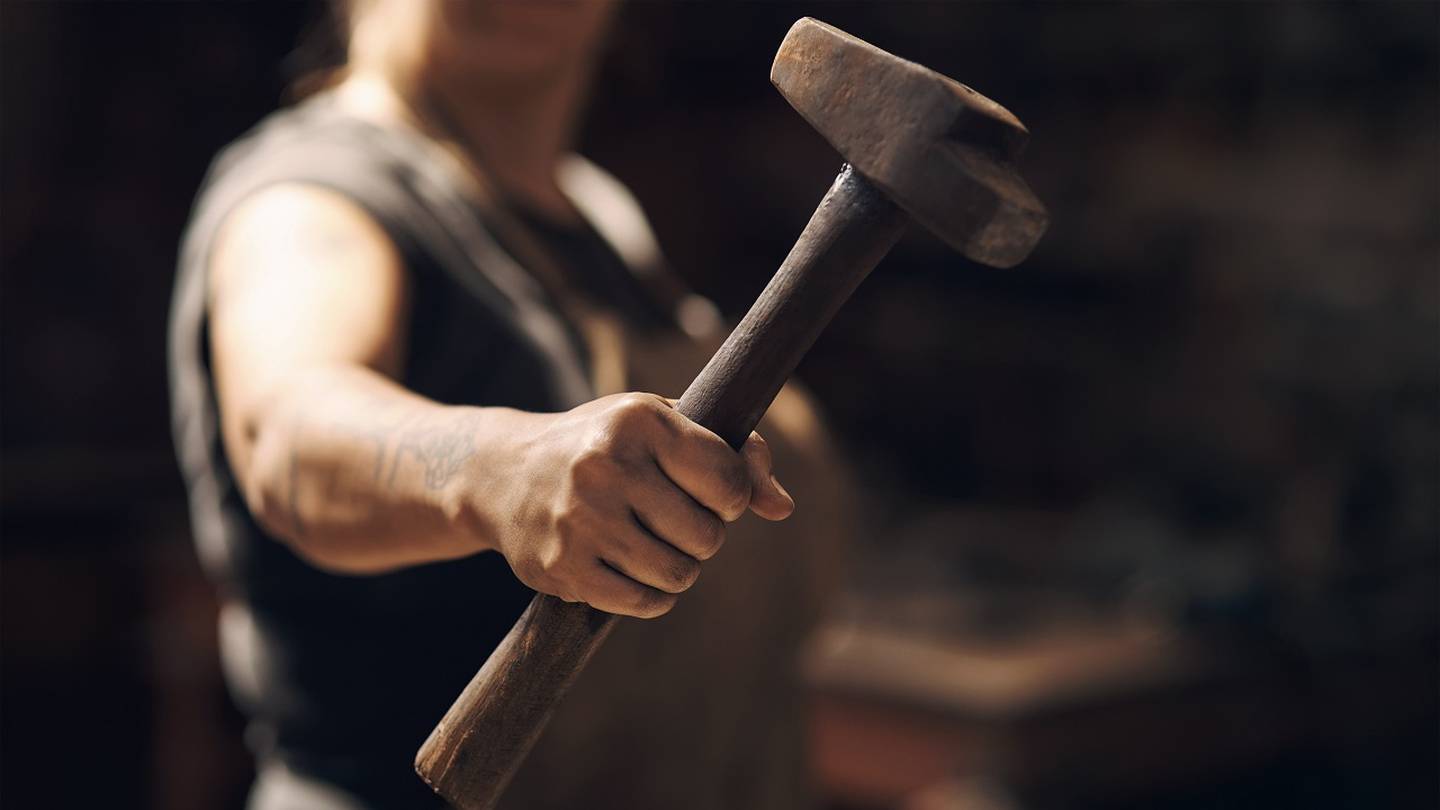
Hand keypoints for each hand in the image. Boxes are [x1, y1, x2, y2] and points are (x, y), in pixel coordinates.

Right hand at [487, 393, 792, 617]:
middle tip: (673, 521)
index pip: (729, 482)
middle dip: (703, 536)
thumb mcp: (665, 426)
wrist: (504, 474)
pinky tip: (633, 571)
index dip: (731, 497)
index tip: (708, 492)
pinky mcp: (562, 566)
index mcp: (639, 421)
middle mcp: (605, 465)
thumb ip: (737, 456)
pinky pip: (641, 603)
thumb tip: (782, 507)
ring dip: (677, 569)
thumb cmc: (605, 445)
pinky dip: (651, 597)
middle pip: (707, 536)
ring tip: (652, 544)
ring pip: (677, 575)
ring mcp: (580, 519)